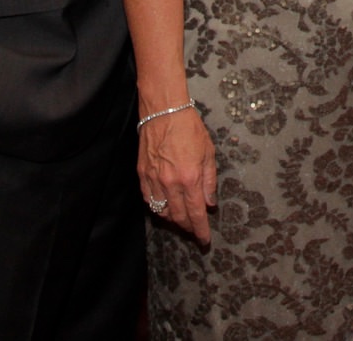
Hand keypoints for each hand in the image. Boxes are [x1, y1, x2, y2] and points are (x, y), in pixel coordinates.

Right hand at [138, 106, 216, 245]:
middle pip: (178, 217)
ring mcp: (154, 179)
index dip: (201, 230)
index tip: (204, 240)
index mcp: (190, 178)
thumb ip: (209, 181)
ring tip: (181, 218)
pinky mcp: (142, 174)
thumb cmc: (189, 128)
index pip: (196, 213)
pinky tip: (164, 207)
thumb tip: (210, 204)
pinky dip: (157, 207)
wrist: (164, 111)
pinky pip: (148, 200)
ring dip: (173, 219)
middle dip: (188, 227)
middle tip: (194, 230)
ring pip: (162, 212)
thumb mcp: (208, 153)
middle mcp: (171, 183)